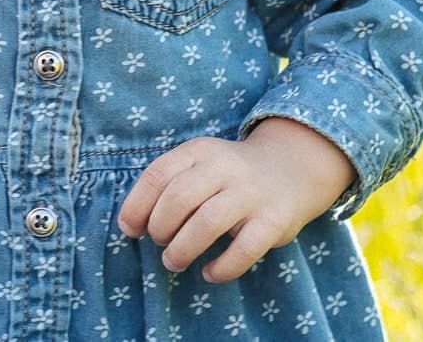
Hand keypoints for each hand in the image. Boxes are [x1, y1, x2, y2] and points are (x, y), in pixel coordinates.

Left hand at [115, 117, 355, 282]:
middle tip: (159, 243)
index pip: (157, 175)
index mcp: (200, 150)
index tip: (130, 229)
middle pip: (179, 197)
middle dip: (160, 227)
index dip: (136, 206)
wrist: (292, 169)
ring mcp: (252, 193)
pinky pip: (244, 250)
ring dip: (183, 249)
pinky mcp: (274, 221)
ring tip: (174, 261)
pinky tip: (209, 273)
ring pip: (208, 223)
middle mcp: (225, 167)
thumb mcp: (199, 165)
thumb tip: (130, 226)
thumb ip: (168, 186)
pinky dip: (222, 268)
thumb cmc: (228, 176)